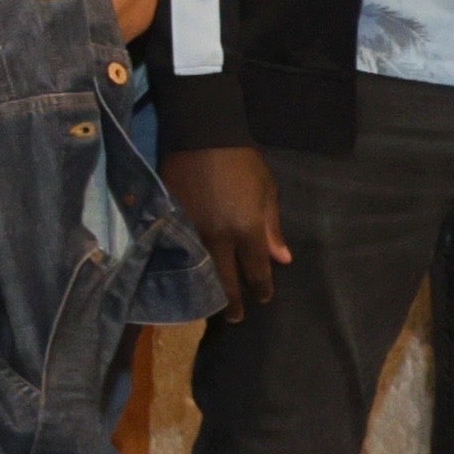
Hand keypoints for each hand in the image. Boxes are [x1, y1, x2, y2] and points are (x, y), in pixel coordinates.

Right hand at [174, 142, 290, 319]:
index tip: (263, 299)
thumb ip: (272, 228)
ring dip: (207, 288)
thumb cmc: (242, 161)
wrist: (202, 135)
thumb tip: (282, 259)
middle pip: (225, 279)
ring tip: (209, 304)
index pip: (256, 271)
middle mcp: (219, 236)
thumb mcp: (267, 191)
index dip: (261, 289)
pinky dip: (184, 267)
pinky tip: (185, 277)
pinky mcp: (171, 221)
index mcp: (247, 228)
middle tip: (234, 318)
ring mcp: (191, 231)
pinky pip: (178, 252)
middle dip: (232, 301)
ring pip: (199, 270)